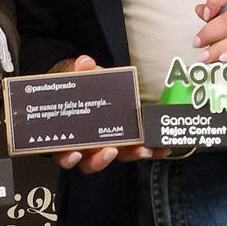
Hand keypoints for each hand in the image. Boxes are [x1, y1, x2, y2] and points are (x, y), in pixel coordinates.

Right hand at [49, 56, 166, 173]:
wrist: (90, 83)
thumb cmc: (79, 86)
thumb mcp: (76, 75)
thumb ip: (79, 69)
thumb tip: (84, 63)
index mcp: (70, 134)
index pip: (63, 152)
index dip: (67, 157)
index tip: (75, 154)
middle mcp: (86, 145)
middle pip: (90, 162)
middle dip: (100, 160)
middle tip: (110, 151)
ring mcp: (107, 145)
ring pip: (116, 157)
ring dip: (129, 155)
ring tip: (142, 150)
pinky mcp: (126, 141)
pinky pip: (136, 150)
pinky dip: (150, 151)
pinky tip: (162, 148)